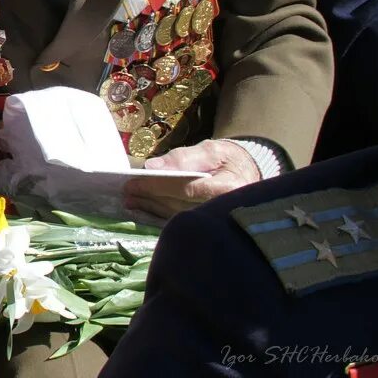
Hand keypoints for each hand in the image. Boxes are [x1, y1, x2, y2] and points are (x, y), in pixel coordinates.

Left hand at [122, 139, 260, 219]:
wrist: (251, 176)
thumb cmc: (231, 160)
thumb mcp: (212, 150)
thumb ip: (184, 157)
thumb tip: (153, 166)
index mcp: (227, 189)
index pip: (186, 190)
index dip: (158, 187)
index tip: (134, 183)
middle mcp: (222, 210)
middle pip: (178, 205)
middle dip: (149, 198)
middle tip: (126, 192)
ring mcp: (216, 223)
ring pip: (177, 217)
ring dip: (151, 209)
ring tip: (131, 202)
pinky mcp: (209, 228)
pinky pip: (180, 224)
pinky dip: (160, 218)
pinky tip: (145, 213)